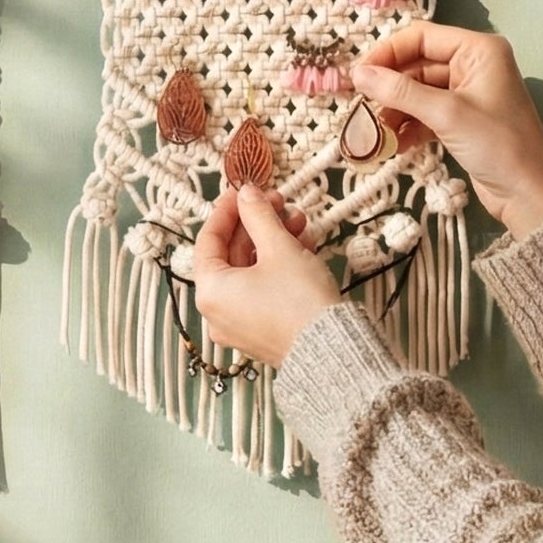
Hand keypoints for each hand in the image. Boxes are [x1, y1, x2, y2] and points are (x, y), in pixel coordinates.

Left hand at [191, 185, 342, 367]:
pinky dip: (278, 266)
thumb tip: (247, 195)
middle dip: (258, 225)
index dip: (227, 210)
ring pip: (251, 270)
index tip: (242, 192)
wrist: (334, 350)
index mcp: (210, 291)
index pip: (209, 239)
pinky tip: (302, 246)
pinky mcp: (262, 330)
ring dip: (273, 242)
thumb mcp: (279, 247)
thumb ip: (259, 216)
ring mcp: (239, 323)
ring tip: (298, 223)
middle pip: (232, 254)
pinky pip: (263, 289)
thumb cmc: (301, 304)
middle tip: (278, 203)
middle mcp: (218, 311)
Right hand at [351, 22, 542, 239]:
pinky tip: (394, 144)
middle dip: (389, 87)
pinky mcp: (462, 119)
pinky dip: (408, 126)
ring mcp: (467, 93)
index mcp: (478, 50)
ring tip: (375, 132)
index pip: (422, 37)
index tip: (358, 76)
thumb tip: (358, 74)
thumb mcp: (446, 114)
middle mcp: (473, 65)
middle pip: (417, 64)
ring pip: (418, 91)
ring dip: (395, 109)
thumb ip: (400, 91)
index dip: (387, 53)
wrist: (529, 194)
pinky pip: (426, 113)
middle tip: (361, 106)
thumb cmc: (497, 145)